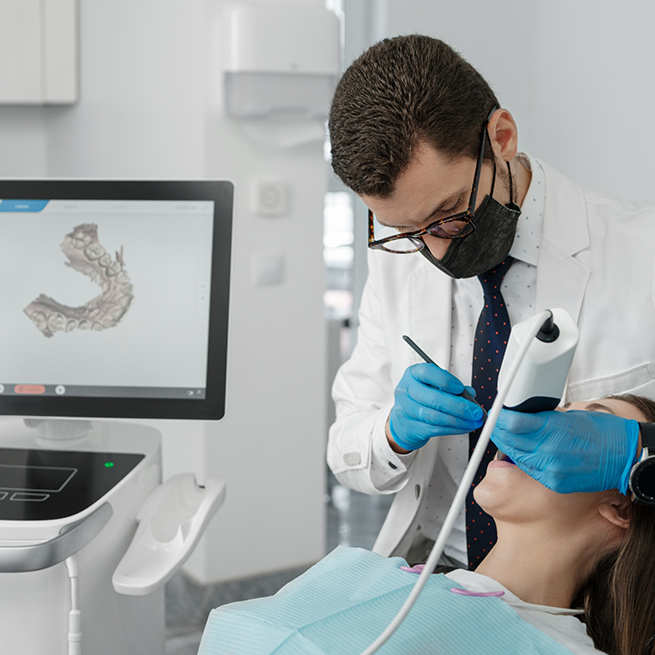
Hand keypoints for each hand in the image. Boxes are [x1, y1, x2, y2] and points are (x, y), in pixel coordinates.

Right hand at [388, 363, 483, 451]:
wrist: (403, 419)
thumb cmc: (420, 398)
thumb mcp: (432, 386)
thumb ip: (451, 387)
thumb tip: (471, 394)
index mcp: (412, 374)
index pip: (427, 372)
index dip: (445, 380)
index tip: (461, 388)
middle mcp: (406, 390)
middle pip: (433, 398)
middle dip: (459, 406)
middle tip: (475, 411)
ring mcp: (406, 410)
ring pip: (435, 416)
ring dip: (459, 420)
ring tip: (473, 421)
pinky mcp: (410, 427)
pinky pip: (435, 429)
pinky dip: (454, 429)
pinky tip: (464, 427)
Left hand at [490, 409, 640, 493]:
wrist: (625, 456)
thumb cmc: (601, 431)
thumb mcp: (566, 415)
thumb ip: (540, 418)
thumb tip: (519, 417)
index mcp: (551, 430)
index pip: (512, 424)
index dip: (500, 418)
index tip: (497, 414)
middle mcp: (548, 452)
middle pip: (509, 441)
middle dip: (500, 432)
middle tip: (498, 424)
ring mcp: (551, 470)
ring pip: (516, 457)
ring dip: (509, 446)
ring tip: (509, 436)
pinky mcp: (554, 483)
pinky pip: (529, 470)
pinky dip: (524, 460)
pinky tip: (526, 452)